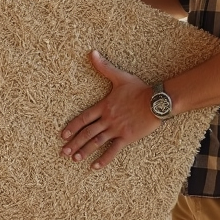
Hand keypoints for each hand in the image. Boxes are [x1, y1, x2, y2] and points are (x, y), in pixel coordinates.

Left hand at [61, 51, 159, 169]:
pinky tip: (94, 167)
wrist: (157, 101)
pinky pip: (113, 150)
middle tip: (63, 152)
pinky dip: (104, 159)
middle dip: (74, 143)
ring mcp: (117, 129)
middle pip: (87, 133)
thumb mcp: (120, 77)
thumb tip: (92, 53)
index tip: (63, 135)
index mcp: (104, 106)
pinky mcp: (127, 137)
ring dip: (85, 151)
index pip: (83, 118)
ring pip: (97, 142)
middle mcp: (108, 119)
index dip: (72, 127)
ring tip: (75, 159)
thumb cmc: (139, 89)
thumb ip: (104, 67)